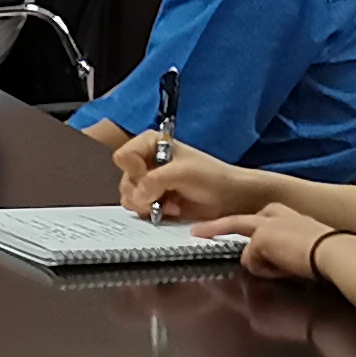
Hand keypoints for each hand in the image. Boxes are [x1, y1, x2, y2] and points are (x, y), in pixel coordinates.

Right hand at [118, 144, 272, 225]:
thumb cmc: (211, 178)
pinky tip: (170, 210)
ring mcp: (148, 182)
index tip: (153, 177)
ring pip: (128, 196)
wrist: (231, 199)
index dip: (135, 170)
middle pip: (124, 179)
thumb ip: (154, 181)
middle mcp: (146, 161)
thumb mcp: (182, 173)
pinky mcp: (153, 200)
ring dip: (146, 204)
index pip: (124, 156)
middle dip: (141, 192)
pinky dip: (151, 212)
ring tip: (168, 204)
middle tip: (160, 196)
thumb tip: (136, 196)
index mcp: (151, 144)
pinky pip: (137, 209)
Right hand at [217, 204, 332, 283]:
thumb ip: (250, 253)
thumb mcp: (261, 245)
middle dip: (246, 238)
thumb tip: (252, 261)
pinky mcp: (314, 242)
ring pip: (273, 239)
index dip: (214, 229)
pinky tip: (286, 270)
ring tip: (267, 268)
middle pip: (255, 226)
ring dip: (267, 253)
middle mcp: (282, 218)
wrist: (333, 254)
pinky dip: (283, 260)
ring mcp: (301, 228)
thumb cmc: (295, 246)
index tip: (197, 232)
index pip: (233, 223)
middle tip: (241, 253)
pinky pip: (289, 252)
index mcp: (266, 215)